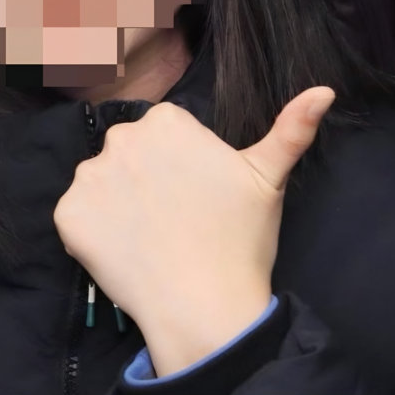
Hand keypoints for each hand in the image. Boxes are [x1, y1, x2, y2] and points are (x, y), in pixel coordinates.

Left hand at [54, 87, 334, 375]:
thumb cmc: (239, 235)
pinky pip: (78, 213)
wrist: (203, 304)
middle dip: (148, 172)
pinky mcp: (68, 216)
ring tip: (153, 231)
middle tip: (178, 212)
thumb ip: (294, 126)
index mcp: (168, 120)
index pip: (166, 129)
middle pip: (131, 149)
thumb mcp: (270, 175)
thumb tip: (326, 90)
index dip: (182, 160)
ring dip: (119, 198)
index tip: (198, 190)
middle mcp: (123, 138)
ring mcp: (90, 177)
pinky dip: (94, 228)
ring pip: (103, 179)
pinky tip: (126, 246)